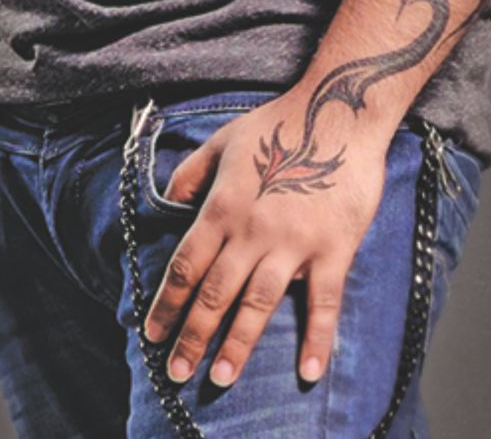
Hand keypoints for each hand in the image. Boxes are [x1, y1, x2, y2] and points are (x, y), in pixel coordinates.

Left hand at [142, 95, 387, 390]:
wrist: (338, 112)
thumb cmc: (278, 124)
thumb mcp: (224, 141)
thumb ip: (191, 175)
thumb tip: (166, 204)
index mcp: (223, 205)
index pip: (186, 264)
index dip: (167, 303)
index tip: (151, 334)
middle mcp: (252, 229)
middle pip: (215, 292)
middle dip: (193, 336)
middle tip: (177, 373)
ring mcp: (293, 242)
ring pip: (258, 303)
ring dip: (238, 344)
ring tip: (221, 378)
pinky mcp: (334, 248)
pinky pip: (323, 302)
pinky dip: (317, 339)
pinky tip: (309, 371)